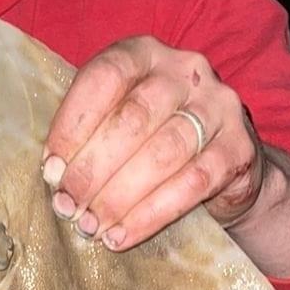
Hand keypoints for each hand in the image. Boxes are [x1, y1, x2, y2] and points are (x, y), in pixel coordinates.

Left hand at [41, 36, 266, 250]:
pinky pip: (190, 184)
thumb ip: (91, 132)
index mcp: (145, 53)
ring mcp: (218, 108)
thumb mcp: (121, 120)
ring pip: (163, 153)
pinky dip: (150, 215)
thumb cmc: (153, 140)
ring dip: (119, 196)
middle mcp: (185, 71)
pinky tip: (121, 235)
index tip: (51, 170)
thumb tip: (55, 175)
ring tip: (91, 225)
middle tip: (68, 206)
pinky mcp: (238, 149)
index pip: (105, 76)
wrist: (226, 167)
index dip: (72, 124)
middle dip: (92, 168)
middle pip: (133, 117)